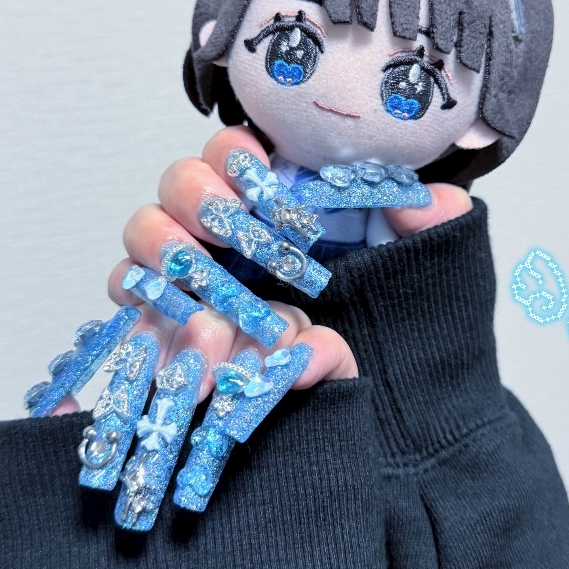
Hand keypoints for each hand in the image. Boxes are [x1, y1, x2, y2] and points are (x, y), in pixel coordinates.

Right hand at [49, 125, 471, 414]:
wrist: (390, 417)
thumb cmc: (398, 335)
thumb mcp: (426, 277)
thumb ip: (435, 228)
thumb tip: (418, 197)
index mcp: (280, 203)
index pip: (237, 152)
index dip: (235, 153)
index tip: (261, 176)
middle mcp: (229, 233)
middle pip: (179, 184)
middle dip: (197, 197)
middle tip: (230, 227)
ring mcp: (196, 277)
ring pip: (146, 234)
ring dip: (165, 246)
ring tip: (201, 276)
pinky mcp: (172, 324)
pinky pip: (132, 297)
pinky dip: (143, 302)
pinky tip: (177, 321)